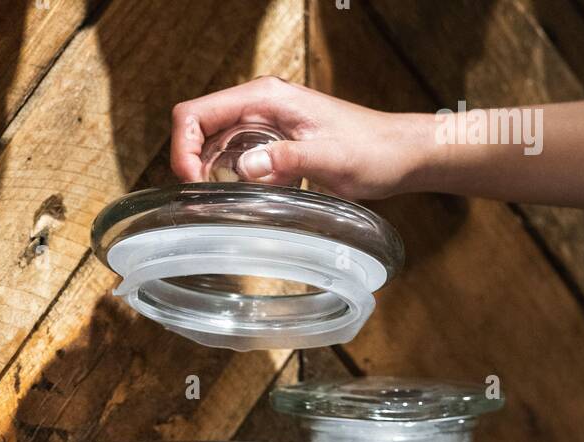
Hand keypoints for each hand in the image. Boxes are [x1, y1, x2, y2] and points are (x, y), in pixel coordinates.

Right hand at [171, 76, 426, 198]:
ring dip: (205, 171)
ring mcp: (266, 123)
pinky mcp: (274, 142)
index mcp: (267, 98)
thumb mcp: (329, 158)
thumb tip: (244, 167)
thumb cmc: (372, 150)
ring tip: (213, 202)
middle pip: (199, 125)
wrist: (398, 154)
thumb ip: (285, 159)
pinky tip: (237, 198)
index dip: (184, 146)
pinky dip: (225, 176)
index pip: (198, 112)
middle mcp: (261, 105)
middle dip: (189, 160)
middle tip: (199, 198)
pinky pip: (234, 155)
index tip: (191, 181)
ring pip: (213, 142)